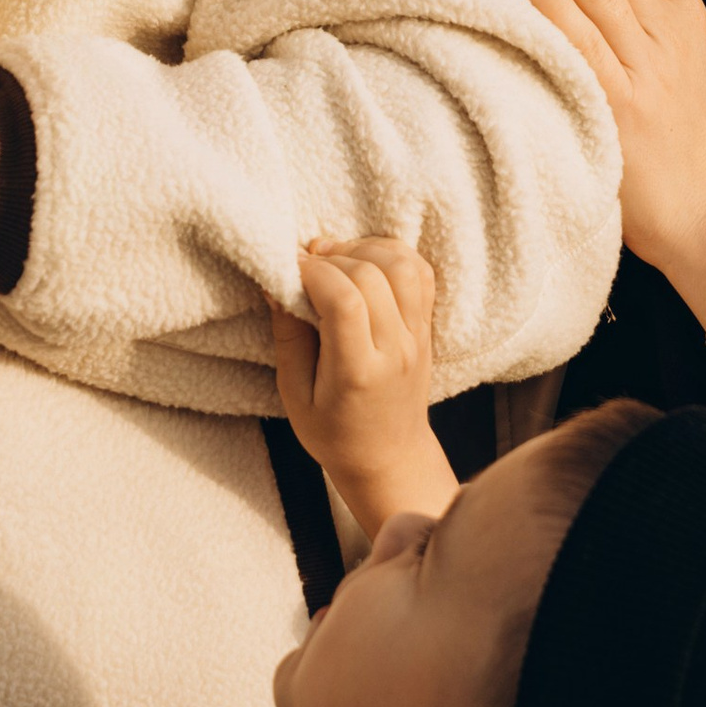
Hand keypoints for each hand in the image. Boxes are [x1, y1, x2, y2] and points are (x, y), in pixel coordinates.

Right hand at [268, 238, 455, 538]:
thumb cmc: (334, 433)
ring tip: (335, 262)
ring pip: (402, 265)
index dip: (312, 273)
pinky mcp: (426, 327)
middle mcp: (396, 350)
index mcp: (358, 373)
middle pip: (371, 276)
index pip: (344, 302)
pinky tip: (364, 265)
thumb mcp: (295, 396)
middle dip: (331, 258)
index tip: (288, 272)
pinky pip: (420, 272)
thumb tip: (278, 282)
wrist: (389, 456)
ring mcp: (417, 337)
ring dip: (364, 250)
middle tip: (305, 268)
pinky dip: (392, 255)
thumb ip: (288, 338)